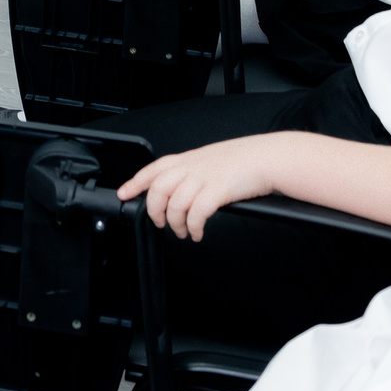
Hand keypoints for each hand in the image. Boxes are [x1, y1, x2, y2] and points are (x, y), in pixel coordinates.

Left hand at [118, 138, 280, 240]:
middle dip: (154, 211)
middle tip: (161, 223)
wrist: (266, 157)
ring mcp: (203, 178)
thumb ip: (191, 171)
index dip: (135, 182)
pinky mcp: (217, 191)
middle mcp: (192, 167)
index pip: (154, 169)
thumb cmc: (242, 161)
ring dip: (176, 224)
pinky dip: (193, 228)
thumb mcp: (209, 160)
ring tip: (183, 232)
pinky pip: (196, 214)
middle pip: (159, 189)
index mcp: (188, 159)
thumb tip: (177, 189)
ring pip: (175, 204)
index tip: (124, 194)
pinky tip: (197, 233)